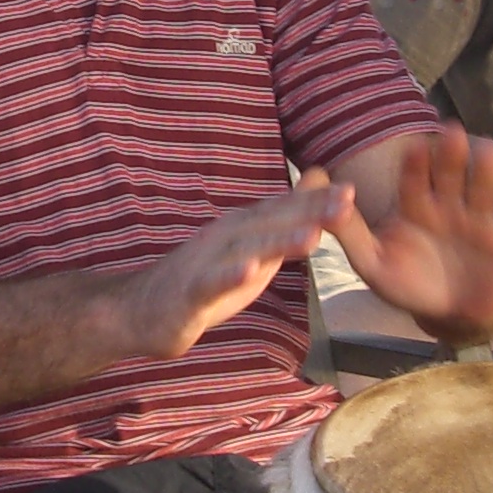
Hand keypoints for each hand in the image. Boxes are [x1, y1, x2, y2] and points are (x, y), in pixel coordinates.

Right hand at [112, 182, 351, 362]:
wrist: (140, 308)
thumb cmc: (203, 278)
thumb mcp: (250, 248)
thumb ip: (285, 220)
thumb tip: (319, 184)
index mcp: (243, 229)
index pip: (284, 211)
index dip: (318, 201)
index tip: (352, 190)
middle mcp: (227, 238)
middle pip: (272, 223)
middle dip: (310, 212)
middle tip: (346, 200)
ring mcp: (207, 263)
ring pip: (247, 250)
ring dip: (279, 241)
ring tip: (313, 237)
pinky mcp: (190, 294)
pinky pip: (211, 284)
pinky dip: (229, 277)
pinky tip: (249, 271)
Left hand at [328, 125, 492, 347]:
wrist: (454, 317)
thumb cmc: (410, 286)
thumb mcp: (374, 264)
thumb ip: (350, 233)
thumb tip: (324, 200)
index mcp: (417, 205)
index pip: (415, 180)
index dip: (416, 165)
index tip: (413, 147)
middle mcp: (451, 205)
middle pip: (452, 176)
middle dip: (452, 156)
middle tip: (451, 133)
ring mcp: (482, 219)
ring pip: (484, 189)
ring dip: (485, 171)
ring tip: (486, 152)